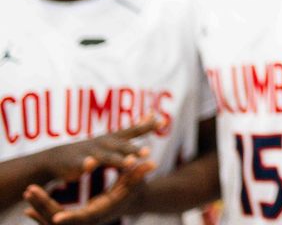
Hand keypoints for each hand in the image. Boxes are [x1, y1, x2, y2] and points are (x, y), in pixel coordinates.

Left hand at [23, 160, 154, 224]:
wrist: (134, 200)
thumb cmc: (135, 189)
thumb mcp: (136, 181)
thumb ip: (140, 173)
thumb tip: (151, 164)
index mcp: (103, 212)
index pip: (84, 218)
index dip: (71, 218)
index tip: (56, 219)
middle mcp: (91, 219)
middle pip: (64, 220)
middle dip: (45, 206)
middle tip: (29, 196)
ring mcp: (82, 221)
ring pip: (55, 221)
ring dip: (40, 209)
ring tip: (28, 194)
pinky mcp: (76, 218)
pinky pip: (54, 219)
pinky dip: (41, 215)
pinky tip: (27, 210)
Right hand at [38, 118, 157, 182]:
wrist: (58, 157)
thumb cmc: (92, 147)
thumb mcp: (114, 137)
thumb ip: (134, 129)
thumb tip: (153, 114)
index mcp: (114, 138)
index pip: (134, 130)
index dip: (147, 126)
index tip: (162, 121)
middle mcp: (104, 143)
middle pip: (122, 146)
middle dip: (134, 149)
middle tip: (147, 152)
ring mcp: (90, 152)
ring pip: (106, 157)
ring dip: (118, 159)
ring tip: (130, 162)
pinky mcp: (76, 163)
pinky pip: (81, 164)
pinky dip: (86, 164)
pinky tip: (89, 165)